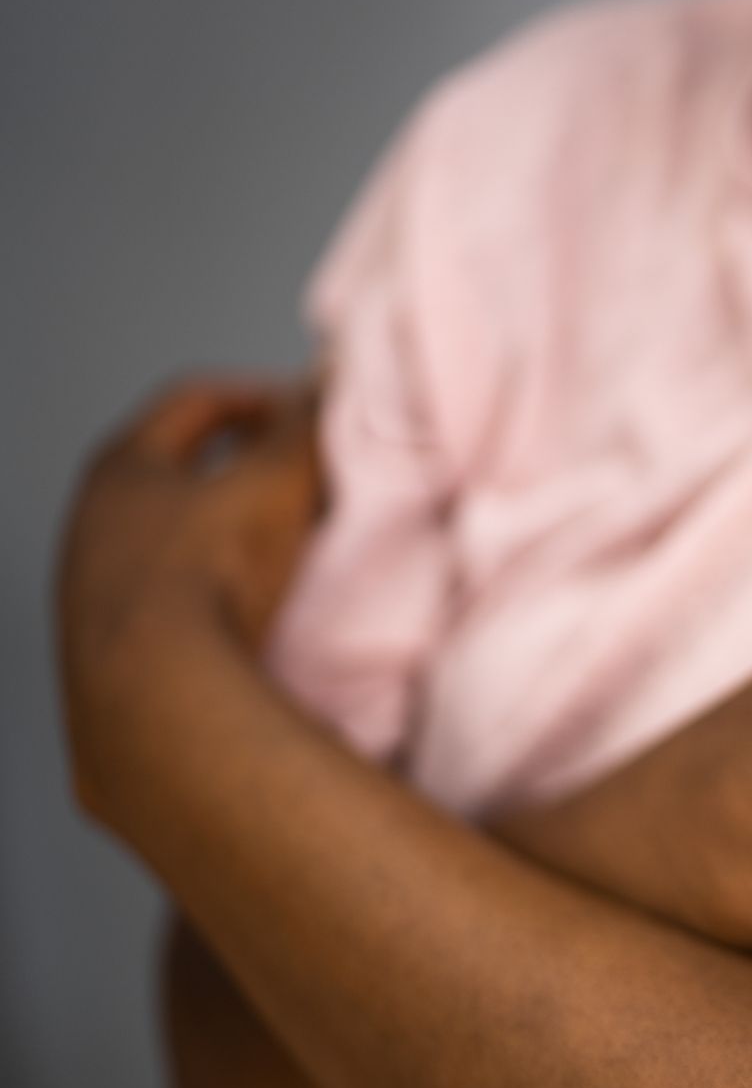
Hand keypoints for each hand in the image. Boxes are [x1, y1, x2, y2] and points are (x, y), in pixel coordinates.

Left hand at [57, 377, 321, 821]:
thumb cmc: (212, 576)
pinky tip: (253, 625)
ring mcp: (89, 595)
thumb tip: (328, 383)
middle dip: (243, 473)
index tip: (307, 415)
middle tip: (303, 486)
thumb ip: (305, 428)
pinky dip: (212, 600)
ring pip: (169, 546)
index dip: (259, 398)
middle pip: (177, 476)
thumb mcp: (277, 485)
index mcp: (120, 468)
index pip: (193, 404)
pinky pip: (168, 607)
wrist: (160, 704)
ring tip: (286, 562)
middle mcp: (89, 526)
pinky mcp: (105, 658)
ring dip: (226, 543)